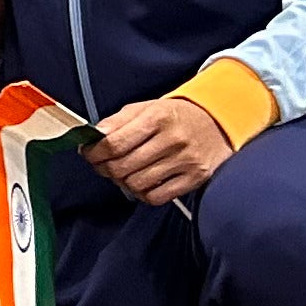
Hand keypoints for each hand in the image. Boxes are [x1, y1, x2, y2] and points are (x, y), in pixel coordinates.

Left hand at [85, 93, 232, 206]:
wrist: (217, 122)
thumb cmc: (175, 116)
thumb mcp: (145, 108)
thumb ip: (116, 122)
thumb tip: (92, 138)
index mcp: (157, 117)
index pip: (114, 143)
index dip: (94, 153)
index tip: (88, 153)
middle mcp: (172, 139)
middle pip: (122, 166)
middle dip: (104, 168)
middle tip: (103, 165)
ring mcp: (185, 160)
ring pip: (136, 184)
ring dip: (122, 182)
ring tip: (123, 173)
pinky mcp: (194, 178)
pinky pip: (157, 197)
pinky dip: (142, 194)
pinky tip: (142, 183)